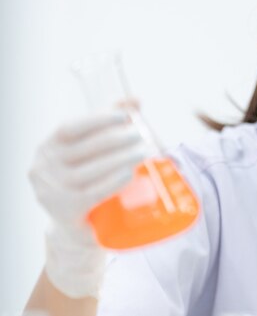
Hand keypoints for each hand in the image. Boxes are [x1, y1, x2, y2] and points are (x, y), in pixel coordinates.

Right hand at [29, 108, 147, 297]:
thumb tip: (135, 99)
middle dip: (117, 139)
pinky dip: (113, 182)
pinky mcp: (65, 211)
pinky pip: (92, 193)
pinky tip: (130, 174)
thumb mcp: (92, 152)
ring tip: (142, 153)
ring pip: (89, 171)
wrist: (77, 227)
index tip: (124, 115)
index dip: (98, 119)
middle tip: (141, 135)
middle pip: (84, 148)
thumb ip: (109, 124)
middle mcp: (44, 168)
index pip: (69, 128)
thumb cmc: (87, 180)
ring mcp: (52, 191)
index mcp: (48, 148)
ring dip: (120, 159)